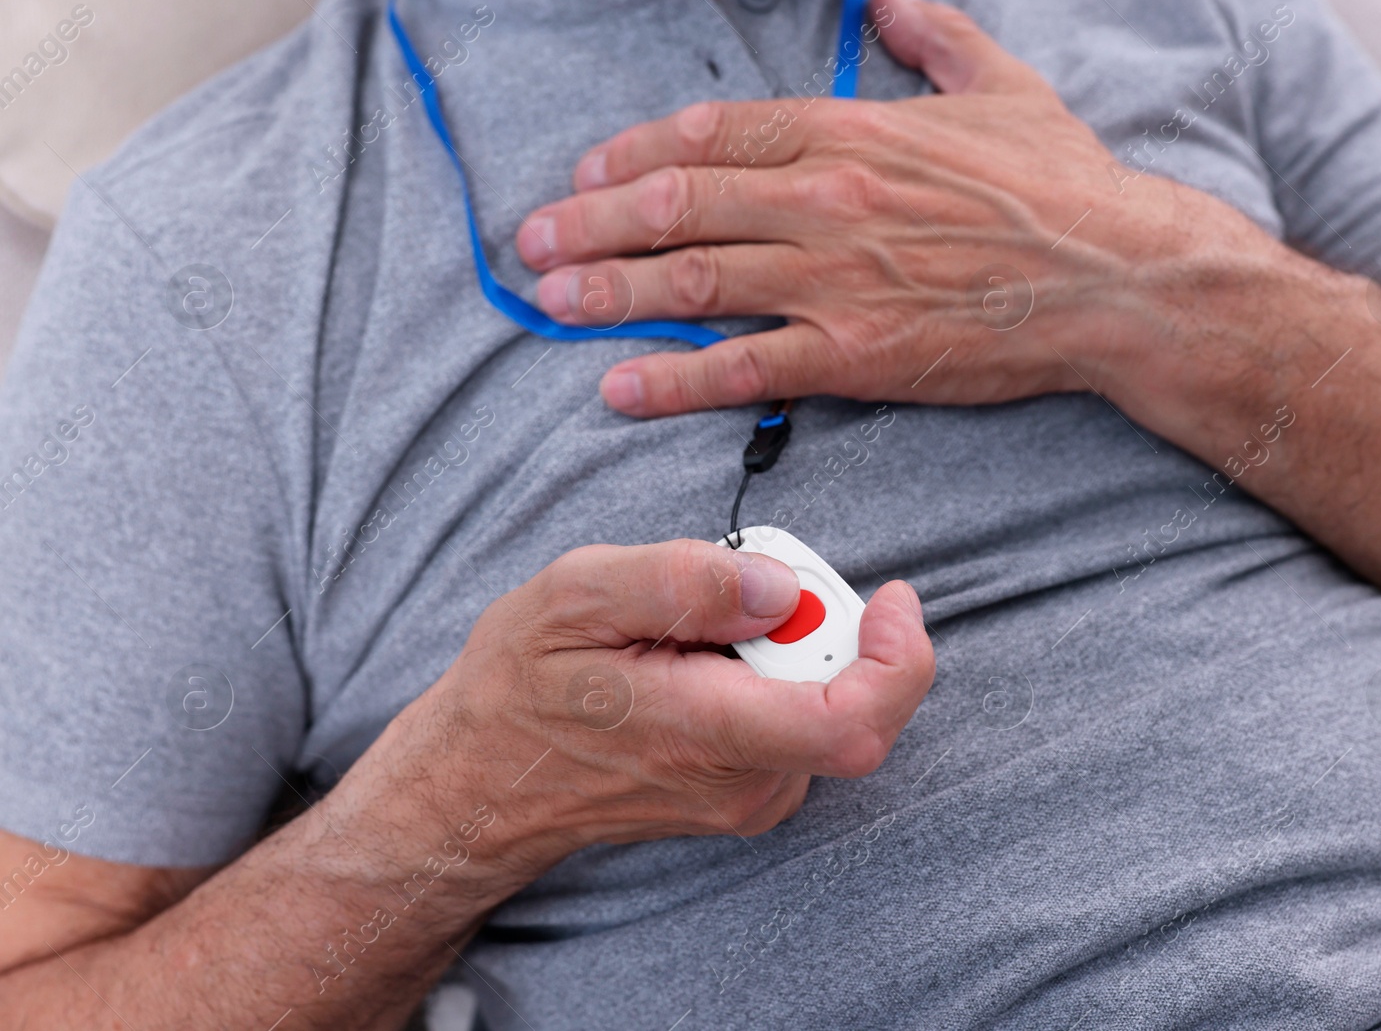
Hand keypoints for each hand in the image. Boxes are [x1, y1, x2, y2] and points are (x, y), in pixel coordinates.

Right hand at [389, 539, 932, 877]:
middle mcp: (747, 784)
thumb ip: (684, 583)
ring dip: (786, 646)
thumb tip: (781, 587)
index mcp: (709, 735)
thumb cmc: (519, 686)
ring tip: (691, 631)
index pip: (854, 722)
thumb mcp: (577, 596)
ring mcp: (751, 798)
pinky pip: (799, 718)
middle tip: (730, 588)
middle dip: (814, 619)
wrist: (480, 783)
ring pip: (824, 702)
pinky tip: (699, 661)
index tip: (892, 597)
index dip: (899, 657)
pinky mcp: (750, 794)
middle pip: (850, 694)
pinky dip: (772, 673)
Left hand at [516, 0, 1282, 416]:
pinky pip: (743, 367)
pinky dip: (672, 379)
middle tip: (534, 243)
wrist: (1118, 278)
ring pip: (692, 280)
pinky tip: (618, 388)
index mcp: (851, 129)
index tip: (590, 171)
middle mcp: (826, 198)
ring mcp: (835, 278)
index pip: (714, 132)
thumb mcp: (1002, 85)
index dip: (637, 153)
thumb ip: (932, 38)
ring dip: (609, 292)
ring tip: (551, 304)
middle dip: (591, 222)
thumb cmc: (1062, 186)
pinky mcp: (856, 355)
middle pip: (678, 203)